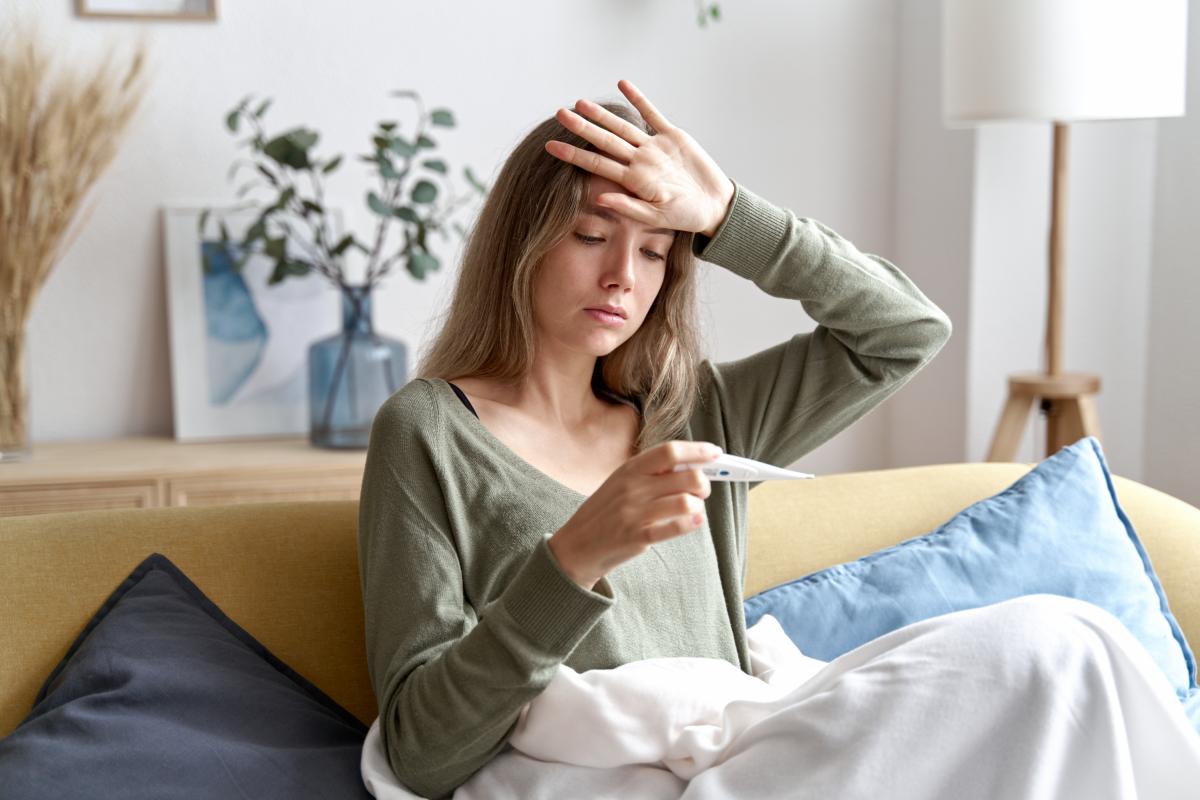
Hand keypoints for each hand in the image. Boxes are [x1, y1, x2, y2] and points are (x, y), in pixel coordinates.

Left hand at [545, 79, 734, 238]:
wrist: (714, 205)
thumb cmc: (685, 216)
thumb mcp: (657, 217)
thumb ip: (629, 206)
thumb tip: (599, 199)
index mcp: (633, 179)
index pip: (597, 164)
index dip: (574, 155)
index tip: (551, 147)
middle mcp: (639, 161)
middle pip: (605, 141)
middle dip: (582, 128)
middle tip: (559, 113)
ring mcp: (655, 147)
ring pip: (624, 126)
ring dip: (604, 114)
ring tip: (582, 102)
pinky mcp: (673, 136)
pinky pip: (653, 114)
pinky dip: (639, 99)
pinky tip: (622, 84)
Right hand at [548, 440, 721, 590]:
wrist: (577, 545)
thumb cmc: (605, 512)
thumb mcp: (621, 483)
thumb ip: (651, 473)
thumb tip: (691, 464)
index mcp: (630, 469)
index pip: (670, 451)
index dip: (697, 450)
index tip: (715, 453)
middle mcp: (633, 487)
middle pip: (686, 476)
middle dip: (703, 483)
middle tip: (701, 490)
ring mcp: (634, 512)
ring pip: (685, 501)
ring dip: (698, 505)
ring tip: (693, 509)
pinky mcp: (638, 536)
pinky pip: (675, 527)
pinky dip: (692, 523)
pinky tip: (694, 521)